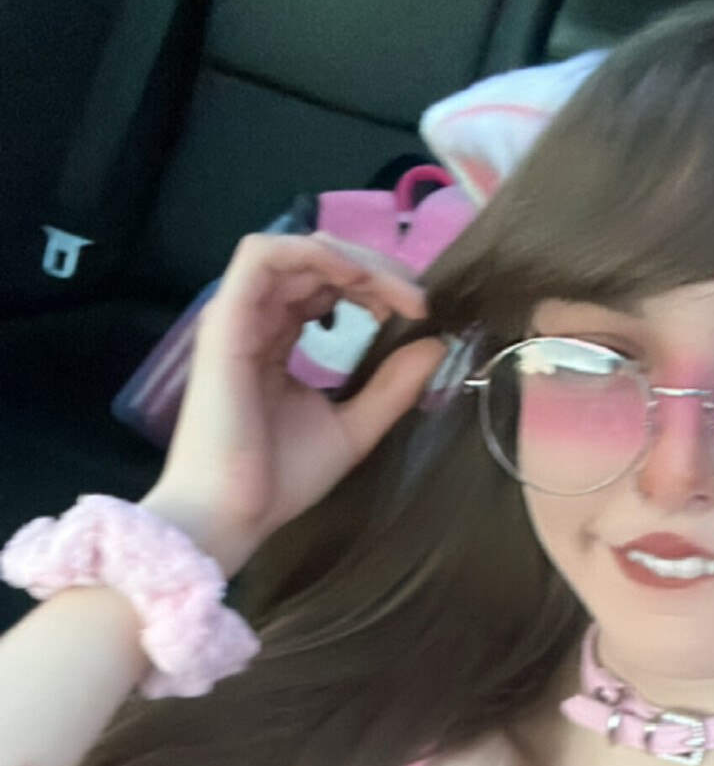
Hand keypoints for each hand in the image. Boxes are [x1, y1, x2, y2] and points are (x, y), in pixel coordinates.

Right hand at [143, 231, 445, 573]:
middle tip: (418, 299)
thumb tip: (436, 344)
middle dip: (373, 268)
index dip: (375, 285)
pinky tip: (355, 279)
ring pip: (294, 249)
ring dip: (352, 260)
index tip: (421, 312)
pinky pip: (262, 257)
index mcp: (276, 339)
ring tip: (395, 291)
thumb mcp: (353, 428)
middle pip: (315, 260)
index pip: (326, 286)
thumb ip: (392, 387)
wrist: (233, 515)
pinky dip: (312, 255)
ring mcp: (237, 315)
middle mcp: (255, 318)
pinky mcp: (226, 319)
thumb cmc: (279, 481)